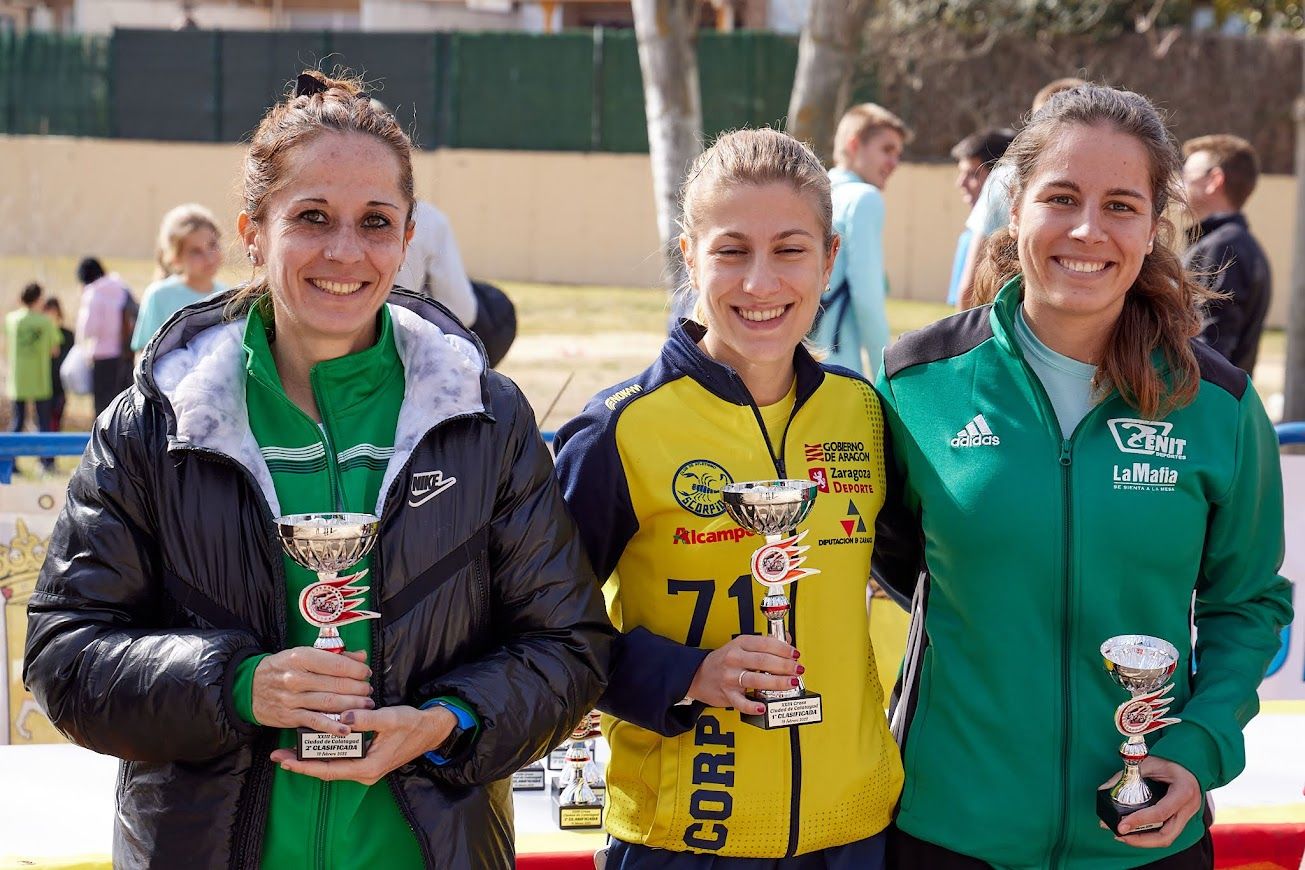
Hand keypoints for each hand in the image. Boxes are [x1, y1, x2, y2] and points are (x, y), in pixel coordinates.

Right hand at [252, 648, 373, 734]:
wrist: (248, 687)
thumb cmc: (282, 668)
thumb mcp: (303, 654)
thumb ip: (334, 655)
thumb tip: (361, 656)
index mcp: (301, 657)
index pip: (337, 664)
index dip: (356, 669)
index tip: (365, 672)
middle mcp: (296, 677)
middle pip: (336, 684)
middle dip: (358, 689)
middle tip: (368, 691)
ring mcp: (292, 699)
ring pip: (329, 703)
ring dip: (352, 705)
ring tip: (366, 705)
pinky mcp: (289, 717)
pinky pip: (315, 722)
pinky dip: (332, 726)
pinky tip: (346, 728)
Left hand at [270, 704, 457, 785]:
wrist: (432, 730)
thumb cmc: (412, 725)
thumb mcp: (390, 719)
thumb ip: (366, 718)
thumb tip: (342, 716)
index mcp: (367, 767)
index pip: (329, 770)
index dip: (305, 766)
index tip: (284, 761)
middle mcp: (364, 773)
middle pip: (327, 771)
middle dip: (302, 763)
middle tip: (278, 754)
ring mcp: (365, 769)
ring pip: (333, 766)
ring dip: (312, 758)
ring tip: (290, 750)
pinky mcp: (367, 762)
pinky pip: (341, 761)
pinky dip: (326, 753)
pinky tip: (315, 744)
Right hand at [687, 634, 801, 714]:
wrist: (698, 675)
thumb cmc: (724, 660)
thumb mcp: (742, 645)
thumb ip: (765, 643)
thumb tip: (788, 640)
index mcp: (740, 644)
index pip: (765, 643)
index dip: (784, 649)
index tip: (795, 654)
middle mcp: (734, 659)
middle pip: (763, 661)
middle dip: (785, 666)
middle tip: (797, 669)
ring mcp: (730, 677)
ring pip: (756, 680)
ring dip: (777, 682)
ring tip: (791, 683)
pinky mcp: (726, 695)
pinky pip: (741, 702)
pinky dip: (752, 706)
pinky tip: (763, 706)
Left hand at [1098, 756, 1201, 846]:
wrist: (1187, 764)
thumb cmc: (1168, 762)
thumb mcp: (1147, 764)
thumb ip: (1126, 776)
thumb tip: (1104, 790)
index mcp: (1183, 791)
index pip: (1161, 812)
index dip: (1140, 820)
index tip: (1121, 826)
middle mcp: (1188, 808)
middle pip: (1167, 835)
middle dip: (1141, 840)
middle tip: (1119, 834)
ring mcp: (1187, 816)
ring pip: (1167, 838)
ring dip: (1143, 841)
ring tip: (1122, 836)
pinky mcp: (1181, 820)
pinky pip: (1166, 834)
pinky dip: (1149, 836)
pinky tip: (1133, 833)